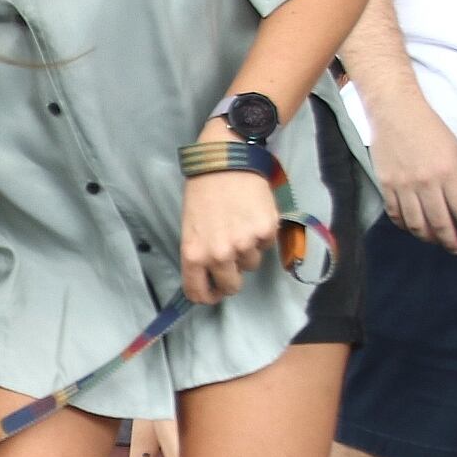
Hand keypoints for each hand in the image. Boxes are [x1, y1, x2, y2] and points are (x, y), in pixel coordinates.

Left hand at [180, 170, 278, 304]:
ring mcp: (245, 244)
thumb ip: (199, 254)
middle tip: (232, 263)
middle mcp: (220, 254)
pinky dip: (261, 235)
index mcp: (194, 254)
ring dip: (247, 252)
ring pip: (251, 264)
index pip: (199, 293)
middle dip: (231, 279)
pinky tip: (252, 215)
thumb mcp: (190, 226)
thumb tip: (208, 276)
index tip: (212, 293)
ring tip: (240, 225)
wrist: (225, 159)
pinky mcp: (266, 231)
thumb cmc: (202, 191)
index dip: (206, 296)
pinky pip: (266, 245)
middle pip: (232, 286)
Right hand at [365, 88, 456, 252]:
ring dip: (428, 237)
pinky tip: (413, 227)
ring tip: (435, 240)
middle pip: (440, 222)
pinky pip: (396, 214)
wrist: (396, 112)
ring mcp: (404, 185)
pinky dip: (405, 225)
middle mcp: (427, 182)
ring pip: (416, 223)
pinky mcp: (386, 185)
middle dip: (451, 240)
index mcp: (448, 172)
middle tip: (456, 249)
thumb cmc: (430, 128)